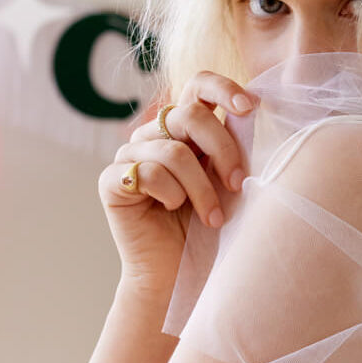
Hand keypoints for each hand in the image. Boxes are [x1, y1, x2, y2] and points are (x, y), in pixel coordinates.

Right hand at [98, 71, 256, 293]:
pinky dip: (169, 194)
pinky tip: (172, 210)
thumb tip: (250, 111)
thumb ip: (230, 147)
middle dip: (222, 149)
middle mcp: (155, 136)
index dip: (223, 88)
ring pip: (172, 151)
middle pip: (188, 116)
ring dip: (201, 188)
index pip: (197, 86)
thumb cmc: (208, 232)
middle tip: (237, 184)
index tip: (250, 108)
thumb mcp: (226, 183)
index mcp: (185, 130)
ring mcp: (130, 156)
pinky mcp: (111, 182)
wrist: (179, 276)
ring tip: (213, 218)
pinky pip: (146, 173)